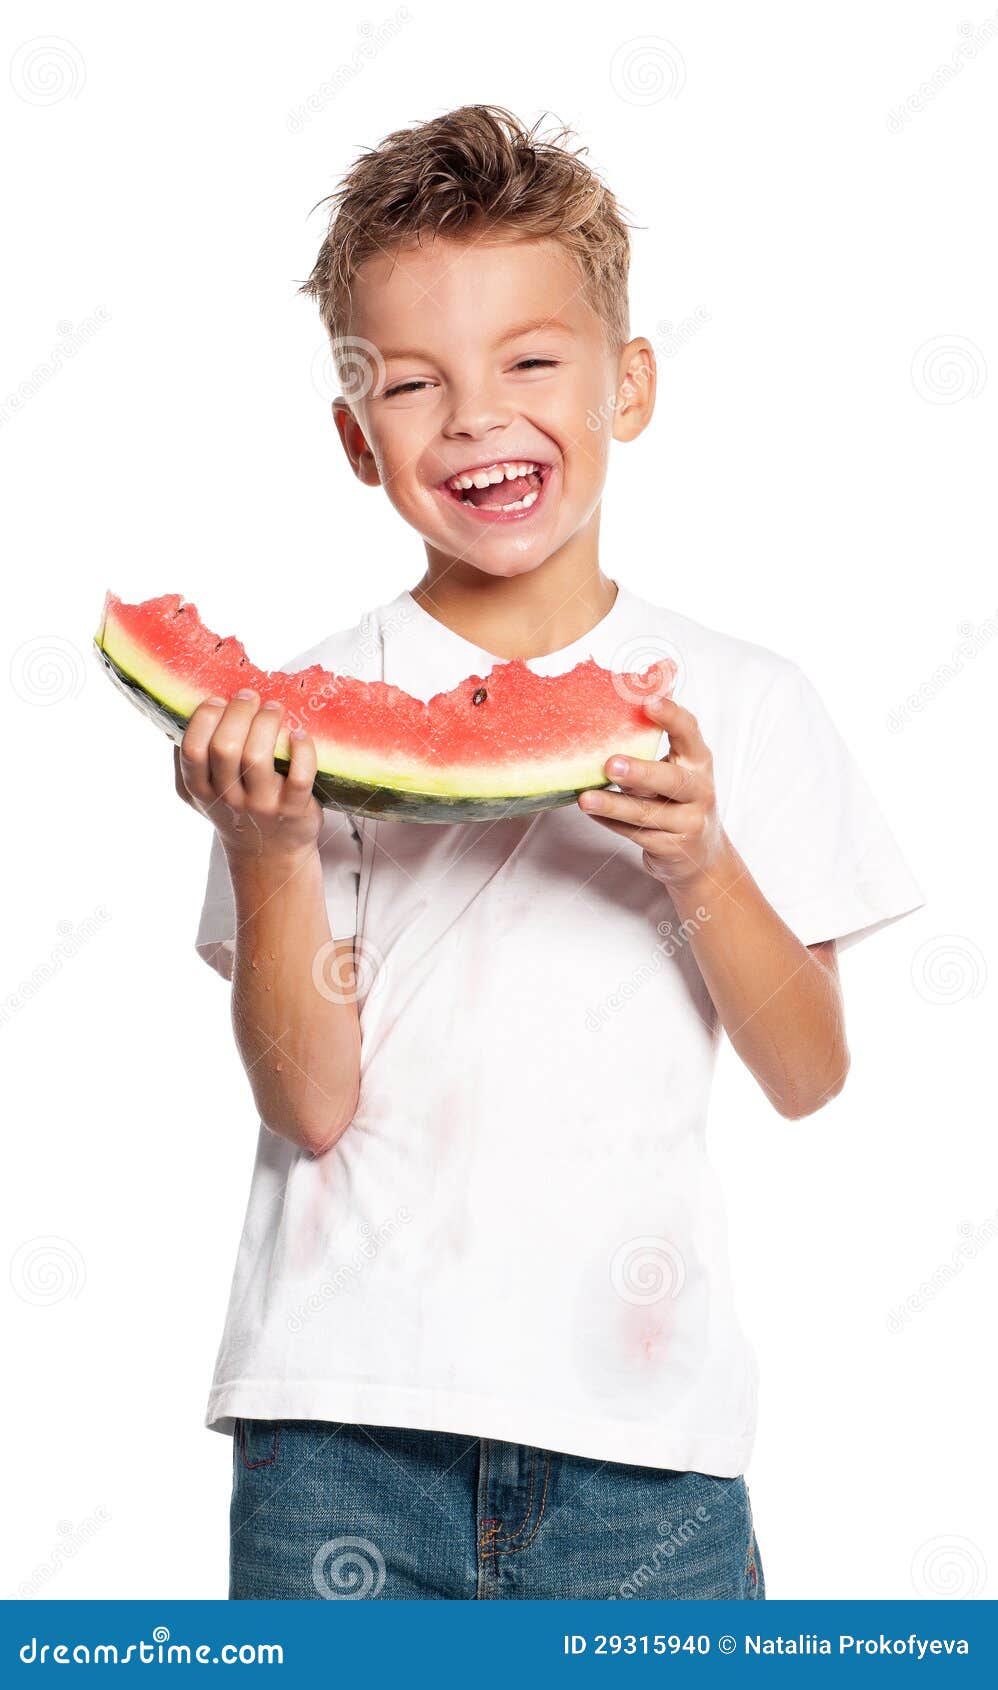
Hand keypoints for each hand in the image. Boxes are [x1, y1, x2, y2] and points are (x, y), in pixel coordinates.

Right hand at [174, 690, 322, 865]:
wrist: (269, 854)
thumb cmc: (235, 811)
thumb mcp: (202, 794)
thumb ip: (189, 762)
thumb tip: (183, 713)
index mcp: (201, 790)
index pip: (193, 750)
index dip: (205, 719)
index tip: (218, 700)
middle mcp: (228, 799)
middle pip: (225, 748)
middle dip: (238, 713)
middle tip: (250, 697)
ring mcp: (261, 806)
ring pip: (258, 758)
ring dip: (268, 723)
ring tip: (274, 708)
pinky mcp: (293, 810)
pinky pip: (299, 776)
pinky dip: (302, 751)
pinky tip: (299, 735)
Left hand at [578, 694, 724, 889]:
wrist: (702, 855)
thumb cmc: (680, 799)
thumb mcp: (678, 767)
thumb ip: (656, 742)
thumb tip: (625, 698)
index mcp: (698, 761)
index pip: (690, 733)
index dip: (672, 716)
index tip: (648, 702)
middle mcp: (700, 791)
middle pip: (673, 781)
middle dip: (641, 772)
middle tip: (610, 764)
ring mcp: (689, 822)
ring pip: (648, 814)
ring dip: (614, 805)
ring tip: (586, 799)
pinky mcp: (672, 848)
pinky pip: (636, 834)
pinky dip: (611, 823)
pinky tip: (592, 812)